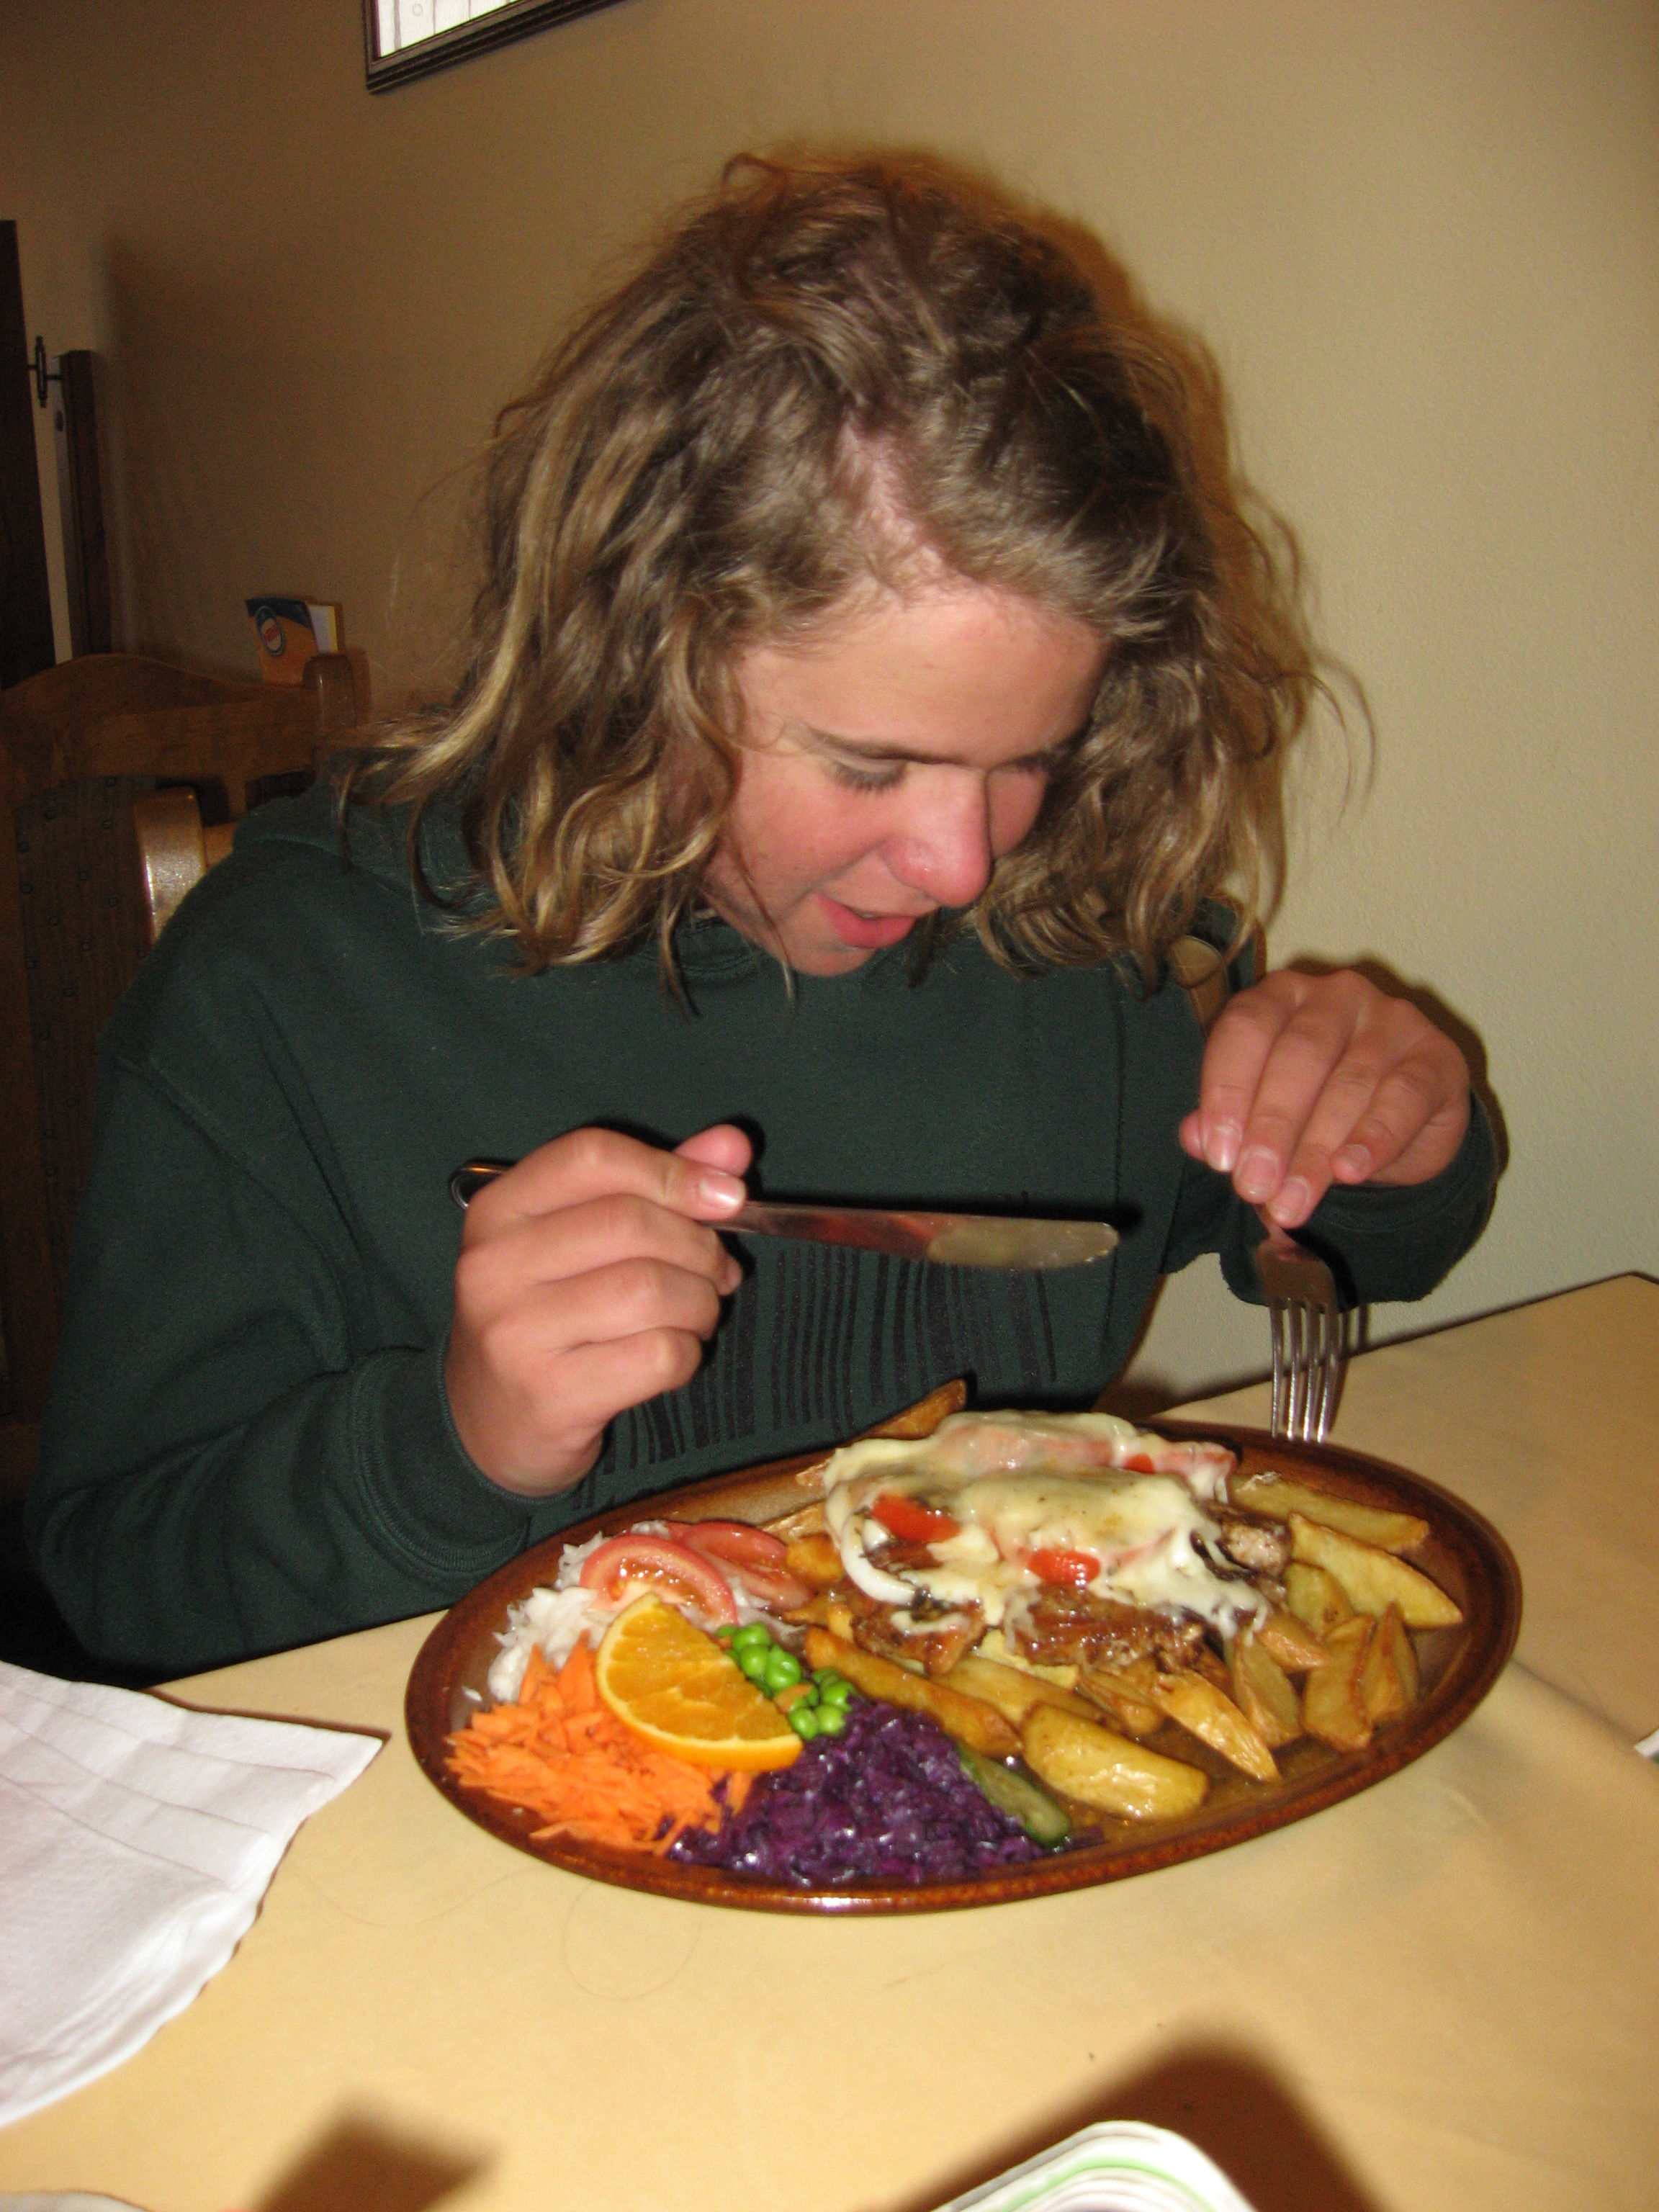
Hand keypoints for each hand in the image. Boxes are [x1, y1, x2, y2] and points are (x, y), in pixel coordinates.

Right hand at [444, 1124, 750, 1495]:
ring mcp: (514, 1334)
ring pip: (651, 1290)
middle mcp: (493, 1266)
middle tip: (717, 1271)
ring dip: (700, 1302)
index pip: (592, 1156)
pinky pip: (658, 1354)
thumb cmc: (547, 1318)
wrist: (489, 1424)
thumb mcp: (580, 1240)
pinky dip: (688, 1353)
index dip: (672, 1169)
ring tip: (697, 1314)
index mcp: (498, 1211)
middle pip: (631, 1223)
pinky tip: (673, 1355)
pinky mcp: (550, 1395)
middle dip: (700, 1246)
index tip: (726, 1196)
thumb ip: (656, 1184)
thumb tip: (735, 1144)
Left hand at [1178, 969, 1470, 1231]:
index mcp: (1280, 997)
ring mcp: (1391, 1020)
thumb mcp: (1267, 1115)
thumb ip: (1229, 1121)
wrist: (1404, 1124)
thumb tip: (1195, 1138)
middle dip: (1271, 1127)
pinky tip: (1350, 1171)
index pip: (1245, 1028)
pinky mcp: (1436, 1057)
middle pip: (1298, 1056)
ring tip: (1292, 1201)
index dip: (1227, 1091)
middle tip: (1253, 1186)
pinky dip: (1374, 1137)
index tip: (1219, 1155)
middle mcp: (1335, 996)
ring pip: (1349, 1082)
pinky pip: (1404, 1096)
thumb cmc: (1318, 1107)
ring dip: (1316, 1150)